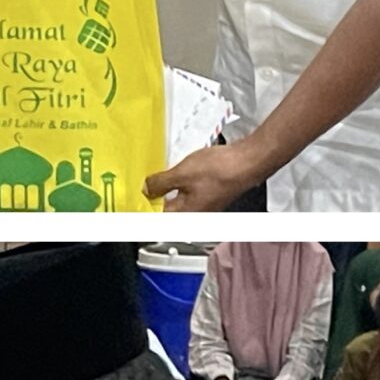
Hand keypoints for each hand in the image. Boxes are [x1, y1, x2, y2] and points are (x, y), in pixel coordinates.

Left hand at [146, 139, 261, 211]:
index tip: (131, 204)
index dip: (143, 209)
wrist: (247, 160)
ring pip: (177, 199)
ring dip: (166, 188)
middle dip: (153, 197)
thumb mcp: (181, 174)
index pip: (157, 219)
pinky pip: (188, 190)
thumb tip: (147, 189)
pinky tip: (176, 171)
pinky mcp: (209, 192)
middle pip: (166, 210)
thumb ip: (160, 183)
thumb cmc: (221, 170)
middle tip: (143, 185)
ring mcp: (203, 204)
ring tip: (158, 176)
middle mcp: (195, 214)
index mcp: (185, 215)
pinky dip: (179, 182)